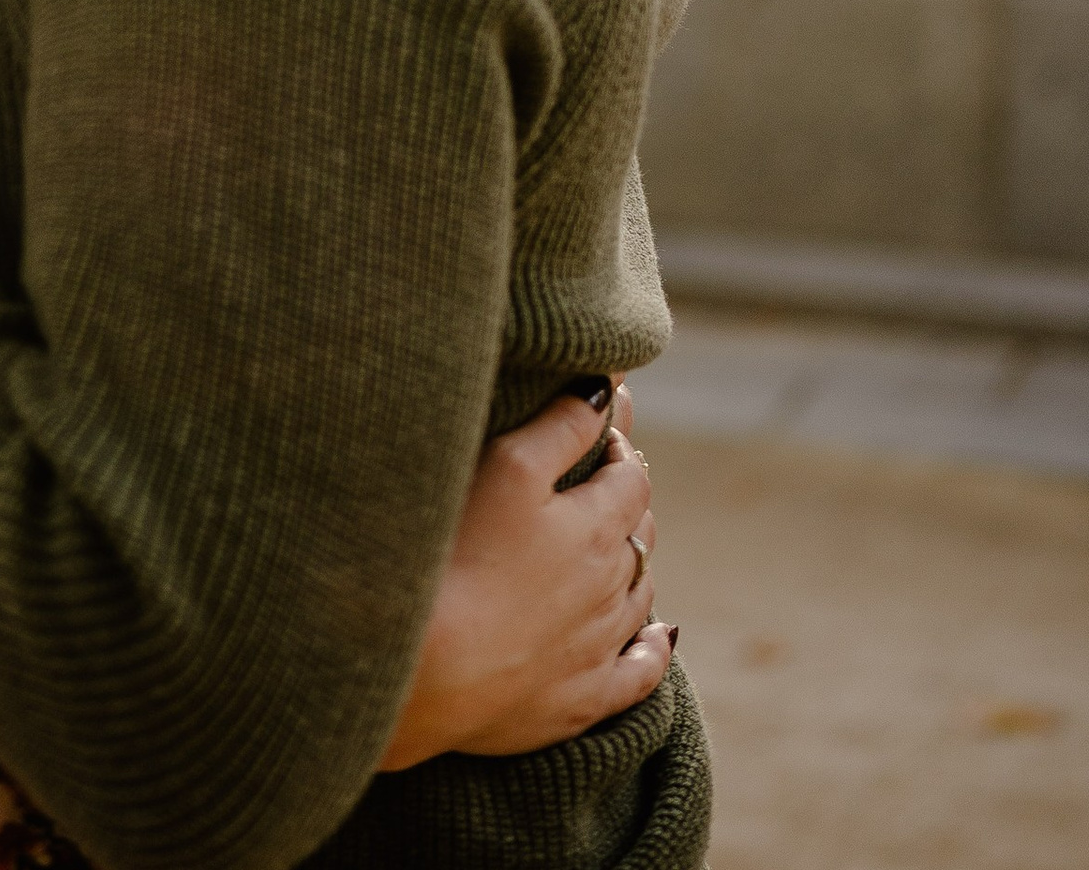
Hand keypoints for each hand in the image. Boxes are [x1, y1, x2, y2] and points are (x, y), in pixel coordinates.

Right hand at [379, 385, 671, 769]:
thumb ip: (562, 425)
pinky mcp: (582, 700)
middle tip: (606, 478)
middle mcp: (610, 587)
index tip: (603, 427)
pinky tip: (659, 638)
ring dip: (635, 563)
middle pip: (638, 533)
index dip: (619, 445)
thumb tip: (606, 388)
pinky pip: (640, 674)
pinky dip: (654, 650)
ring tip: (620, 543)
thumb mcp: (509, 467)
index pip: (629, 476)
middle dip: (627, 500)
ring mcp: (599, 648)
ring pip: (640, 596)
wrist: (429, 668)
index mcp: (595, 527)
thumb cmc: (460, 553)